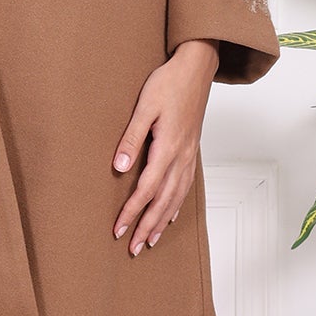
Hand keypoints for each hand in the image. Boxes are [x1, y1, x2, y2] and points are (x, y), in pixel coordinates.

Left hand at [111, 39, 219, 254]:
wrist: (196, 67)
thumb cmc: (168, 83)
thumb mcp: (144, 107)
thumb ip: (131, 137)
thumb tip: (119, 167)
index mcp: (167, 147)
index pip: (147, 189)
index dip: (132, 211)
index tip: (119, 229)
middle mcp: (181, 157)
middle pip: (163, 201)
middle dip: (146, 226)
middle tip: (133, 248)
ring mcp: (189, 155)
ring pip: (176, 198)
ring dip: (161, 222)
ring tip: (150, 241)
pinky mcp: (191, 151)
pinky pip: (185, 186)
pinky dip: (176, 205)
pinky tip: (170, 216)